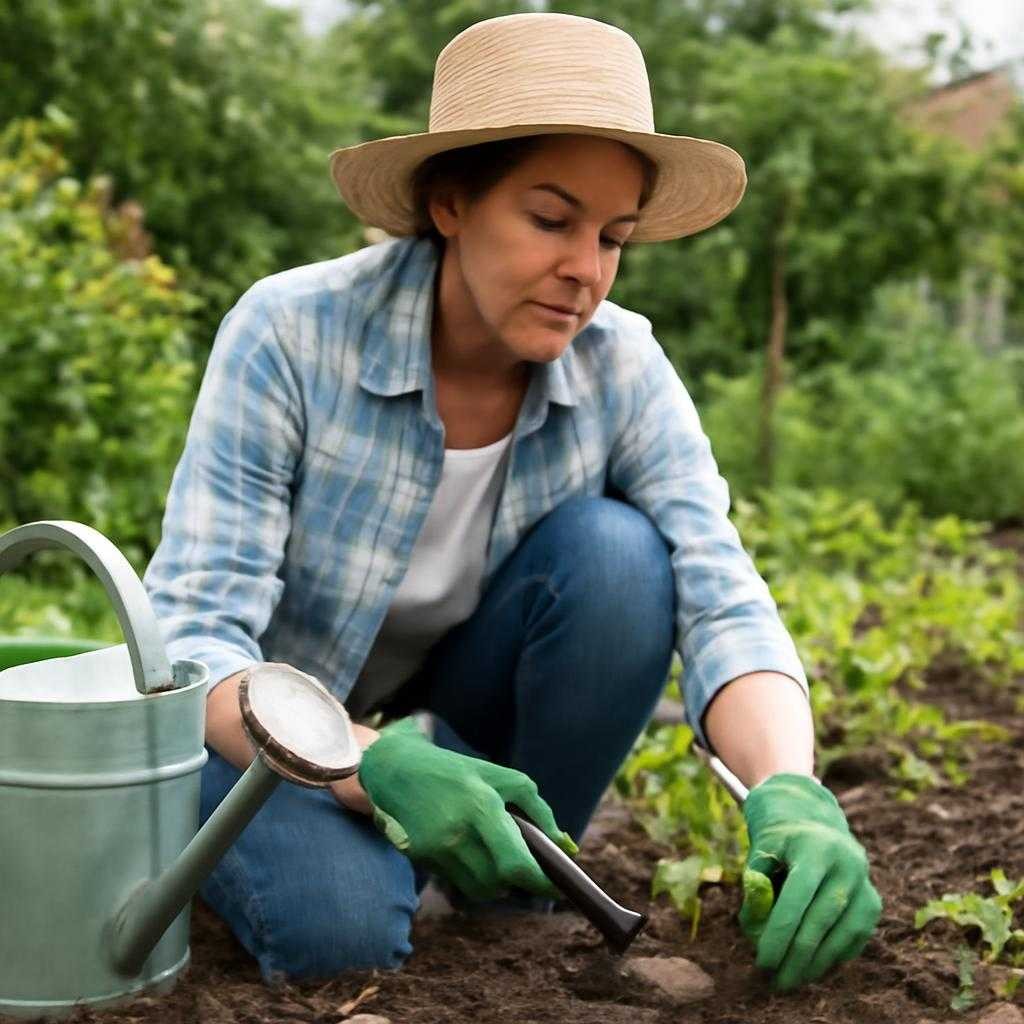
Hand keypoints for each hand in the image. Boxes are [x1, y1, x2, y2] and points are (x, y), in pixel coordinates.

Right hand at [357, 717, 577, 901]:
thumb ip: (537, 810)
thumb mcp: (499, 776)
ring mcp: (435, 850)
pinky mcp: (420, 859)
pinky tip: (470, 851)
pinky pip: (457, 882)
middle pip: (500, 883)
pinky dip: (472, 874)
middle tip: (528, 869)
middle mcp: (457, 833)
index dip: (540, 882)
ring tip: (497, 857)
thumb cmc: (454, 770)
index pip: (517, 864)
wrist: (394, 768)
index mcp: (481, 806)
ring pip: (479, 889)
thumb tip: (566, 845)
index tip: (556, 885)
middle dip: (519, 881)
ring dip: (496, 882)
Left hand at [738, 773, 881, 991]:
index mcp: (815, 847)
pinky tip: (813, 967)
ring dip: (817, 962)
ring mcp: (864, 882)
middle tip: (777, 980)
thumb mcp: (761, 850)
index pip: (797, 897)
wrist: (812, 816)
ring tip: (792, 979)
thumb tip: (754, 929)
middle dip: (797, 955)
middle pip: (821, 919)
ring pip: (843, 933)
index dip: (779, 932)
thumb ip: (755, 885)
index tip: (762, 959)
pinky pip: (856, 937)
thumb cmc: (778, 839)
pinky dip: (835, 955)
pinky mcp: (873, 901)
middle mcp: (846, 863)